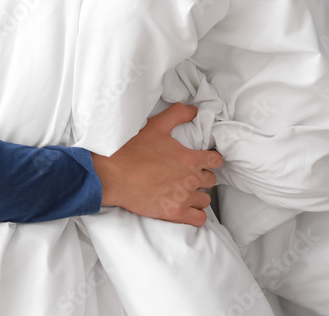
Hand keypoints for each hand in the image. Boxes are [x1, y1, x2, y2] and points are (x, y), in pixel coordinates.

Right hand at [91, 102, 222, 226]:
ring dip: (198, 195)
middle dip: (203, 176)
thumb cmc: (132, 150)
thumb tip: (193, 109)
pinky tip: (188, 209)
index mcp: (189, 158)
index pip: (215, 161)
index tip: (207, 159)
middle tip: (190, 174)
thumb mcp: (156, 125)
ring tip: (187, 192)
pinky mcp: (174, 213)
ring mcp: (183, 198)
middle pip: (210, 180)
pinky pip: (198, 218)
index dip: (212, 159)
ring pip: (205, 199)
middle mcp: (190, 179)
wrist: (113, 175)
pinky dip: (196, 214)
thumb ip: (177, 115)